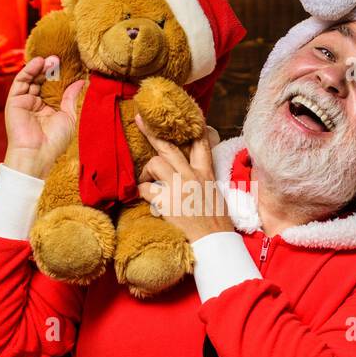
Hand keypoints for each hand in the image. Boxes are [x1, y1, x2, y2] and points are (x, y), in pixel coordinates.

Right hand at [3, 56, 83, 178]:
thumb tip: (80, 82)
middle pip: (41, 81)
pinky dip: (28, 70)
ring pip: (31, 79)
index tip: (69, 65)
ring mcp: (24, 102)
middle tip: (59, 59)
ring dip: (40, 67)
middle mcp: (35, 104)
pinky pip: (20, 82)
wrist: (37, 154)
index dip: (59, 76)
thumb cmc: (54, 141)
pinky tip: (38, 62)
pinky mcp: (14, 101)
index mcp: (48, 109)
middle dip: (50, 70)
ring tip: (51, 60)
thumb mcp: (68, 116)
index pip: (52, 87)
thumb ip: (71, 97)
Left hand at [135, 115, 231, 242]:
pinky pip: (145, 188)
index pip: (201, 143)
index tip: (186, 113)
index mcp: (206, 174)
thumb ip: (203, 180)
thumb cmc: (216, 222)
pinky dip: (141, 190)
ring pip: (156, 163)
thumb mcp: (216, 194)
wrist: (216, 242)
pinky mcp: (167, 203)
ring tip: (147, 180)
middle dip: (152, 132)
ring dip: (147, 171)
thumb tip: (193, 174)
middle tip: (139, 119)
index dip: (193, 126)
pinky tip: (142, 196)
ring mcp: (179, 188)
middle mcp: (192, 176)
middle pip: (169, 147)